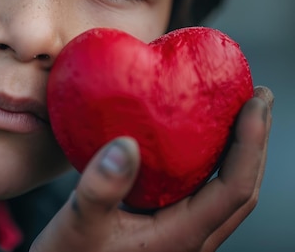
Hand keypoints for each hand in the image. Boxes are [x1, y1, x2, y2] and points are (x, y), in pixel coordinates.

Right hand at [31, 86, 272, 251]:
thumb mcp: (78, 223)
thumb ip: (101, 188)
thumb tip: (127, 144)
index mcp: (180, 237)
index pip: (234, 188)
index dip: (251, 143)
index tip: (254, 102)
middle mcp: (190, 239)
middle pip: (241, 191)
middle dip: (256, 143)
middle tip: (257, 98)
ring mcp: (180, 237)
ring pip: (226, 195)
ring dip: (239, 154)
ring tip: (235, 116)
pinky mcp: (166, 231)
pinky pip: (203, 195)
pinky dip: (211, 164)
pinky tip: (192, 144)